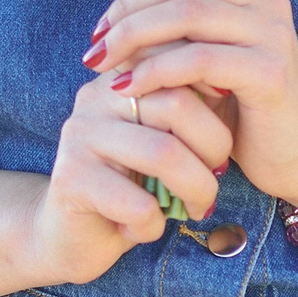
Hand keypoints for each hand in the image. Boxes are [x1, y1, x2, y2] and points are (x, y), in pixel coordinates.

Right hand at [16, 71, 233, 285]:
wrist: (70, 237)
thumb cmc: (131, 189)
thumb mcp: (162, 142)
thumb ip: (184, 112)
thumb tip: (228, 86)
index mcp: (119, 80)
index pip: (174, 59)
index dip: (212, 91)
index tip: (226, 126)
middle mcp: (95, 98)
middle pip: (178, 104)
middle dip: (214, 149)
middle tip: (212, 183)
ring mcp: (79, 135)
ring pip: (164, 154)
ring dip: (195, 190)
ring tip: (194, 209)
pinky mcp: (70, 178)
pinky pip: (139, 204)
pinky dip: (154, 225)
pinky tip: (141, 230)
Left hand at [95, 0, 297, 207]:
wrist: (294, 151)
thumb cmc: (237, 99)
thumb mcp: (205, 50)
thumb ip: (177, 21)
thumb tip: (115, 13)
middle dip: (128, 2)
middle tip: (96, 39)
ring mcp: (272, 31)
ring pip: (185, 12)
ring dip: (131, 36)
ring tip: (99, 63)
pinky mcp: (268, 71)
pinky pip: (196, 59)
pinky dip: (152, 71)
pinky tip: (126, 89)